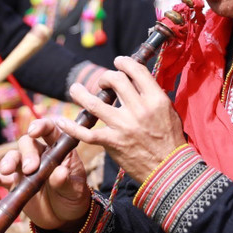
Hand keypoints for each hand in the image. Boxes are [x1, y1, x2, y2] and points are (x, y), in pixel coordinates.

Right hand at [0, 118, 90, 232]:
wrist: (62, 219)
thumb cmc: (73, 198)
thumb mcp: (75, 191)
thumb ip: (66, 181)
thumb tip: (59, 172)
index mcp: (59, 150)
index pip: (50, 130)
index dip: (41, 126)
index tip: (34, 131)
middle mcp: (39, 154)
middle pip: (28, 143)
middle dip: (26, 153)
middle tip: (29, 170)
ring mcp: (24, 168)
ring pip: (12, 156)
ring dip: (7, 162)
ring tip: (6, 172)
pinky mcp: (13, 182)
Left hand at [56, 55, 185, 182]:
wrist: (170, 170)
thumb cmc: (171, 140)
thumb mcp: (169, 112)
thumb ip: (154, 96)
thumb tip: (139, 81)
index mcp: (155, 100)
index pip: (137, 71)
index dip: (125, 62)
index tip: (118, 62)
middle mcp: (138, 109)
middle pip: (115, 80)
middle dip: (106, 76)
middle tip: (103, 82)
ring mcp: (123, 126)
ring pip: (94, 103)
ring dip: (80, 93)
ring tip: (75, 89)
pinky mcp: (112, 142)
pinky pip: (86, 133)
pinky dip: (71, 127)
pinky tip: (61, 121)